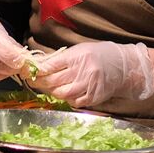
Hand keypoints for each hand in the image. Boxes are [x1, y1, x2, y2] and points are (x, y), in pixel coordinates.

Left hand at [35, 41, 153, 107]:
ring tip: (50, 88)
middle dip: (41, 82)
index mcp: (77, 56)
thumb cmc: (98, 55)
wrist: (124, 66)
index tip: (29, 72)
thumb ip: (60, 59)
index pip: (51, 65)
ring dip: (53, 92)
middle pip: (54, 81)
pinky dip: (67, 99)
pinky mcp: (94, 97)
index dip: (37, 71)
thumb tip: (39, 64)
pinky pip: (74, 102)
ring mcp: (89, 85)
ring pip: (62, 94)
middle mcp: (83, 71)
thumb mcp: (79, 50)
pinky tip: (66, 93)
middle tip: (34, 82)